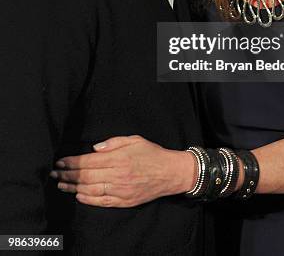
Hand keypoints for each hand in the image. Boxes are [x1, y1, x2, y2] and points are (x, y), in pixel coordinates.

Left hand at [50, 135, 195, 207]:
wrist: (170, 173)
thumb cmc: (152, 153)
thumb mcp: (134, 140)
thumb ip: (113, 142)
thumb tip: (94, 148)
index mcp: (119, 158)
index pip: (88, 161)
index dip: (72, 162)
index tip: (60, 162)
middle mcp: (117, 175)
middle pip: (86, 176)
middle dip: (67, 175)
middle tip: (54, 174)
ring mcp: (120, 190)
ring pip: (91, 190)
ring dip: (73, 188)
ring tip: (61, 185)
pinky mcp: (124, 201)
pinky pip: (102, 201)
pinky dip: (88, 199)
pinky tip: (79, 195)